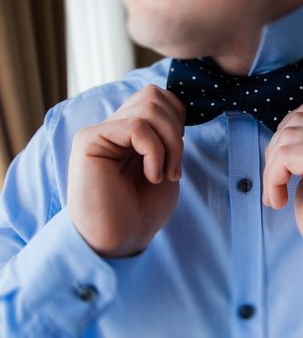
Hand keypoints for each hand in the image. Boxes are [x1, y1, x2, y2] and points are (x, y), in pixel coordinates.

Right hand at [67, 85, 185, 256]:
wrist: (120, 241)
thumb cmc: (142, 210)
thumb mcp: (166, 166)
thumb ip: (167, 135)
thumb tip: (177, 104)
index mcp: (131, 131)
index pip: (158, 96)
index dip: (177, 119)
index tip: (177, 156)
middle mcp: (113, 127)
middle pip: (155, 96)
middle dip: (176, 131)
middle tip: (174, 168)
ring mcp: (101, 132)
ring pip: (148, 108)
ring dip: (169, 144)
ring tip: (164, 175)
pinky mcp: (90, 140)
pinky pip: (137, 126)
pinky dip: (155, 153)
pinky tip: (151, 176)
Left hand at [263, 101, 302, 266]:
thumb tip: (278, 137)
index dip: (285, 137)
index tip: (282, 170)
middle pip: (296, 119)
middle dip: (274, 150)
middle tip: (275, 183)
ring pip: (288, 135)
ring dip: (272, 168)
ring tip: (276, 195)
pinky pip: (286, 155)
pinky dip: (273, 178)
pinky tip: (280, 200)